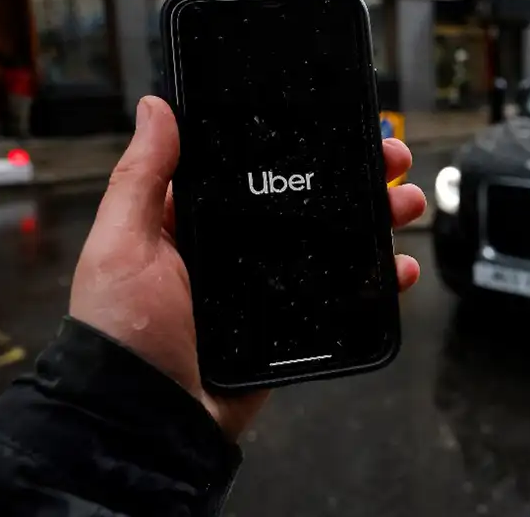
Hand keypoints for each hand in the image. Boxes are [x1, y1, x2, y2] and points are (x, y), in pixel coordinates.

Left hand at [69, 96, 425, 439]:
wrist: (154, 420)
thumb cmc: (125, 333)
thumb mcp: (124, 245)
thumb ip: (142, 178)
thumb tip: (157, 109)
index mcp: (200, 223)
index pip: (258, 168)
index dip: (300, 143)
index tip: (339, 124)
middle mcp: (242, 251)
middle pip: (311, 201)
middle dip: (357, 177)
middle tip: (391, 159)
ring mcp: (274, 288)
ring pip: (339, 243)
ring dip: (379, 220)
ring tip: (405, 205)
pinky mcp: (298, 327)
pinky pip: (347, 296)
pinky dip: (380, 280)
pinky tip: (400, 267)